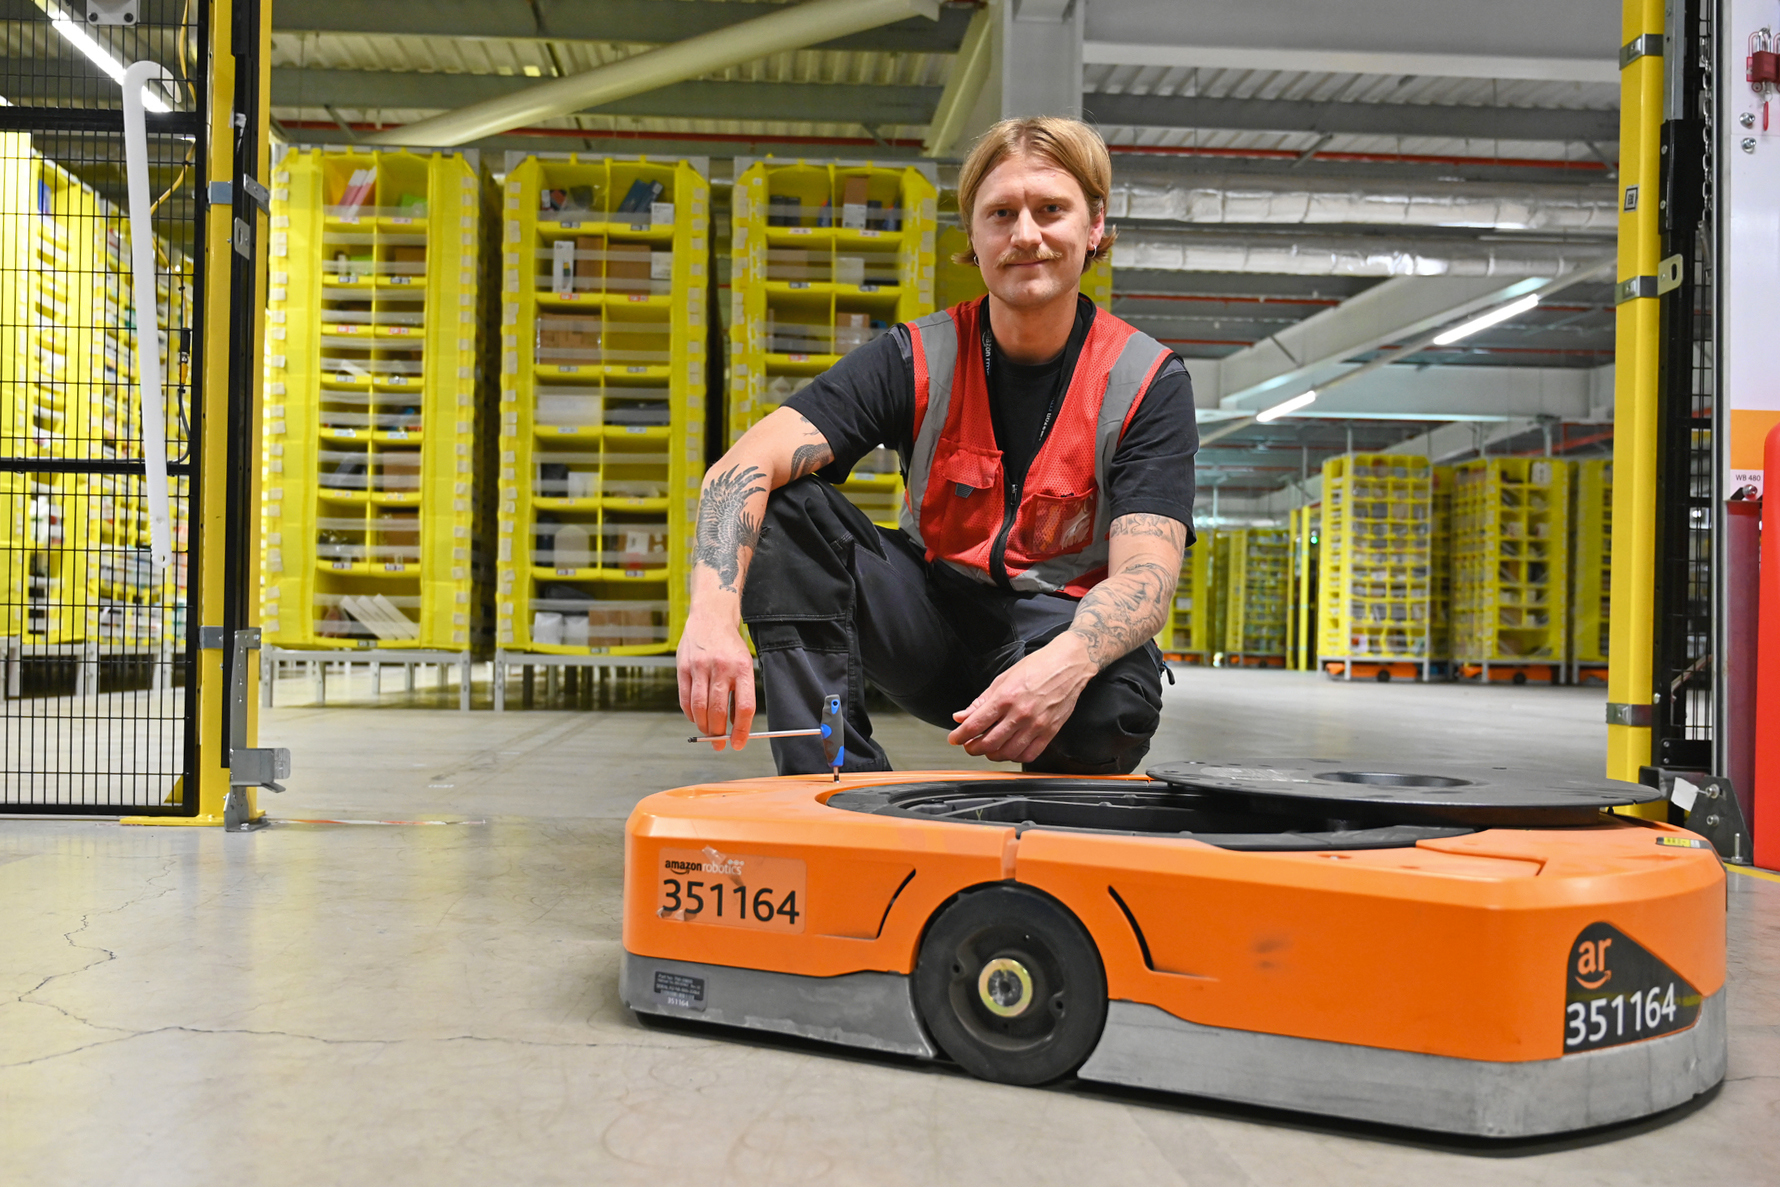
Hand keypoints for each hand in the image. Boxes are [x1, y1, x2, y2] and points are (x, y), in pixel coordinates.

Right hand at [676, 610, 754, 749]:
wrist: (711, 617)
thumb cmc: (730, 647)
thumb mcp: (744, 665)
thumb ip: (740, 693)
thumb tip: (736, 726)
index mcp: (743, 669)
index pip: (744, 707)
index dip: (742, 730)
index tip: (738, 744)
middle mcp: (722, 668)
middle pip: (719, 711)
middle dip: (718, 733)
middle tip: (718, 744)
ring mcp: (700, 667)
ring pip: (700, 708)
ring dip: (703, 726)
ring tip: (707, 733)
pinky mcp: (683, 667)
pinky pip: (686, 698)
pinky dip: (690, 713)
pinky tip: (695, 718)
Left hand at [947, 634, 1096, 763]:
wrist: (1068, 665)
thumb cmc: (1037, 667)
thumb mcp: (1003, 679)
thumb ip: (981, 701)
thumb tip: (962, 716)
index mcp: (1005, 698)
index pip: (975, 725)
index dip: (960, 736)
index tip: (954, 739)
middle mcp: (1020, 714)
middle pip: (989, 744)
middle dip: (973, 748)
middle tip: (969, 745)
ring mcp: (1036, 725)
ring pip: (1008, 753)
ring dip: (992, 754)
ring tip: (988, 748)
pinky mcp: (1050, 732)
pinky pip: (1029, 754)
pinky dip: (1015, 757)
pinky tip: (1009, 750)